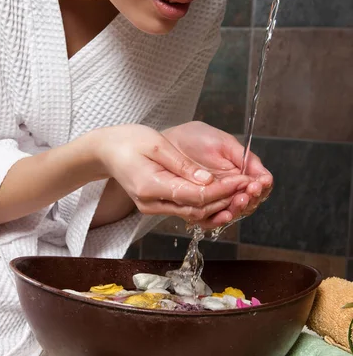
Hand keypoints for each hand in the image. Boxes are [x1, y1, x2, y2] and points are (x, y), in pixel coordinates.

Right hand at [94, 124, 250, 223]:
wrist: (106, 151)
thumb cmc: (128, 141)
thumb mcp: (157, 144)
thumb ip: (182, 165)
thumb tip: (208, 180)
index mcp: (151, 187)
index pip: (196, 196)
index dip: (223, 190)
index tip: (243, 178)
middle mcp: (152, 203)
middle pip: (197, 209)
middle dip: (226, 200)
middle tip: (249, 186)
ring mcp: (153, 207)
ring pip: (193, 213)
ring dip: (219, 204)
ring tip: (241, 191)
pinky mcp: (156, 205)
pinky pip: (185, 209)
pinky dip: (206, 204)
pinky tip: (223, 195)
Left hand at [162, 121, 272, 227]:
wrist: (167, 142)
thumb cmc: (194, 138)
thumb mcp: (223, 143)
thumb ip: (243, 157)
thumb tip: (264, 175)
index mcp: (238, 172)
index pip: (258, 185)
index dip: (262, 186)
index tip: (260, 183)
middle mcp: (228, 188)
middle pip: (248, 201)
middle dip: (252, 198)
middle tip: (249, 192)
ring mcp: (213, 199)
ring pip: (231, 211)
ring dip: (238, 209)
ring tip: (239, 200)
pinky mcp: (197, 206)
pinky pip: (210, 219)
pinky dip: (218, 219)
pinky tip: (223, 215)